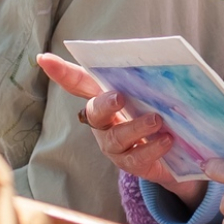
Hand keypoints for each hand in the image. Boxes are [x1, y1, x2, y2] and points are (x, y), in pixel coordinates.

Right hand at [37, 54, 206, 207]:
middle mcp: (104, 123)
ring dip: (135, 127)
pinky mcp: (132, 165)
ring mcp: (115, 146)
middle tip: (120, 97)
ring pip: (116, 138)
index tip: (43, 58)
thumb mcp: (155, 95)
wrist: (180, 155)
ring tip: (156, 119)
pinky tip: (166, 140)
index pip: (80, 83)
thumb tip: (167, 62)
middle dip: (105, 103)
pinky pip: (137, 158)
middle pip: (94, 112)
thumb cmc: (162, 115)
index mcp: (105, 99)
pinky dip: (152, 148)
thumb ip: (152, 81)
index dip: (61, 72)